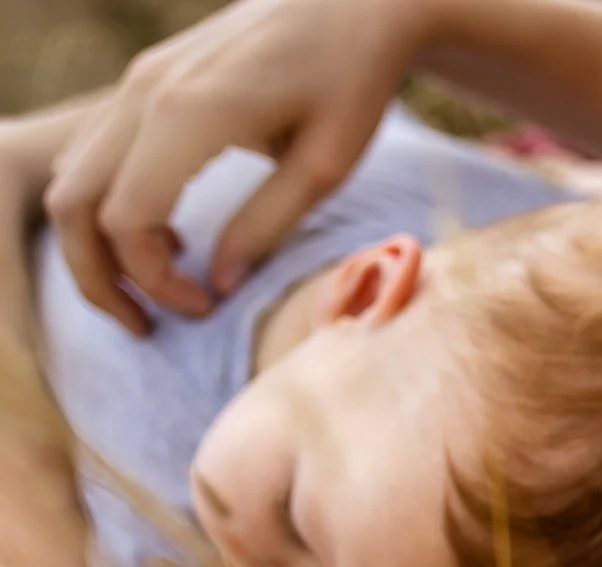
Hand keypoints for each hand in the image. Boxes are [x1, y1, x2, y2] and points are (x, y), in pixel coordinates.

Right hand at [41, 0, 436, 334]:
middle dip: (101, 278)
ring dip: (98, 244)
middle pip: (74, 202)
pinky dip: (108, 204)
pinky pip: (94, 152)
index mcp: (192, 112)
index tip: (205, 308)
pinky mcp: (145, 79)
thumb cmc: (354, 83)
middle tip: (153, 325)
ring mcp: (138, 80)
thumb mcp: (327, 165)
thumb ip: (267, 226)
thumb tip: (218, 287)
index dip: (152, 280)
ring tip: (161, 287)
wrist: (353, 3)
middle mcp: (147, 91)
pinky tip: (168, 235)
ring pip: (73, 177)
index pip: (126, 219)